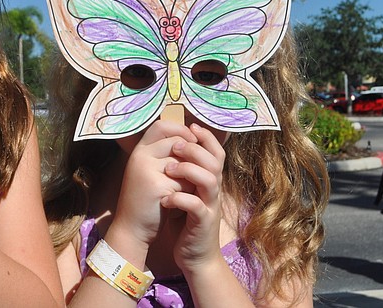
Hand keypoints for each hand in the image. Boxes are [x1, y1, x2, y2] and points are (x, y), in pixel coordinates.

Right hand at [108, 120, 199, 249]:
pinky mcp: (156, 186)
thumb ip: (164, 154)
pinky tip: (177, 202)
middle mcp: (141, 156)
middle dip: (190, 159)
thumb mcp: (149, 170)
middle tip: (187, 176)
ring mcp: (147, 170)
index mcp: (139, 150)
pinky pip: (184, 182)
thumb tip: (193, 136)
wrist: (131, 228)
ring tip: (180, 190)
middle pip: (178, 143)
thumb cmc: (145, 199)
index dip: (180, 130)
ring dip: (190, 178)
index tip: (191, 143)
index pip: (162, 126)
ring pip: (184, 164)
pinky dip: (186, 192)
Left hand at [161, 122, 225, 273]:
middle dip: (195, 148)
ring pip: (210, 180)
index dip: (206, 136)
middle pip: (215, 161)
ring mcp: (210, 206)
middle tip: (175, 145)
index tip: (190, 125)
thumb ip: (185, 171)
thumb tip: (171, 144)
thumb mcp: (187, 191)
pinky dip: (181, 199)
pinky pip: (196, 207)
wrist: (195, 256)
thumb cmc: (187, 220)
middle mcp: (214, 190)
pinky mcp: (203, 223)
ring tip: (168, 169)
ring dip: (188, 170)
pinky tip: (166, 198)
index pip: (216, 151)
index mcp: (209, 180)